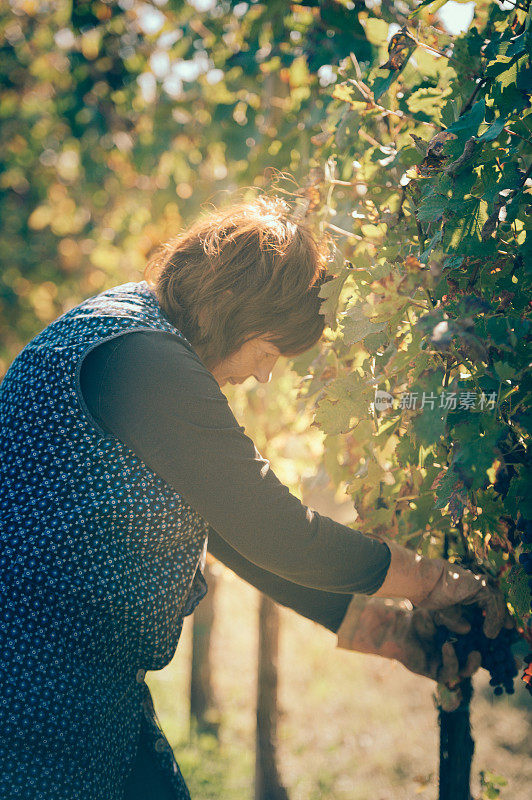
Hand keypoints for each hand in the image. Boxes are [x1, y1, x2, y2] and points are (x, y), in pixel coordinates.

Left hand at [336, 595, 481, 686]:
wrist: (398, 629)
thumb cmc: (418, 620)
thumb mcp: (438, 616)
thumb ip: (452, 620)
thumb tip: (468, 629)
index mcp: (459, 643)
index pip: (478, 649)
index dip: (490, 650)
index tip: (499, 643)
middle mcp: (455, 656)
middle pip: (475, 666)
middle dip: (484, 664)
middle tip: (489, 655)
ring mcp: (445, 665)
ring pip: (464, 673)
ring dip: (471, 665)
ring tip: (473, 652)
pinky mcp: (434, 673)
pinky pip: (448, 673)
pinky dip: (451, 660)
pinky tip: (447, 646)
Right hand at [372, 539, 510, 638]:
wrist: (420, 580)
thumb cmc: (427, 593)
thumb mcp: (443, 612)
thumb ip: (456, 620)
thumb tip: (468, 629)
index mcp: (464, 587)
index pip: (484, 599)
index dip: (491, 613)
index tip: (493, 628)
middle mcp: (472, 583)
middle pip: (494, 598)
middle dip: (502, 614)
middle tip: (509, 627)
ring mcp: (476, 583)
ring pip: (495, 600)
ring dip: (498, 619)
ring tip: (494, 635)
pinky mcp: (478, 586)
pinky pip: (492, 603)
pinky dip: (493, 619)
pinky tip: (490, 632)